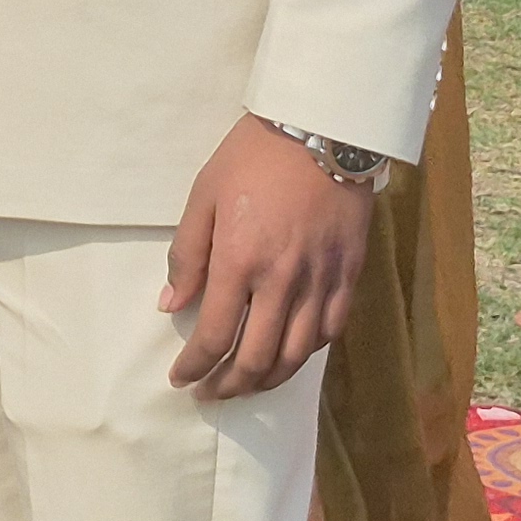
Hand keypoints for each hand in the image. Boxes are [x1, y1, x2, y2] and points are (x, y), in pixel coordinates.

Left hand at [159, 115, 377, 397]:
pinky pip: (330, 331)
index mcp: (239, 260)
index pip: (214, 336)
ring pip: (297, 355)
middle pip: (256, 358)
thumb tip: (171, 306)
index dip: (195, 367)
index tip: (181, 379)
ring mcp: (320, 280)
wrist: (320, 127)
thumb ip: (187, 255)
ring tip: (246, 385)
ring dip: (268, 380)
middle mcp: (282, 280)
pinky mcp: (349, 274)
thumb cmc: (252, 157)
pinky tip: (290, 355)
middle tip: (211, 394)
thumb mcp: (203, 195)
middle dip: (229, 386)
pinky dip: (307, 353)